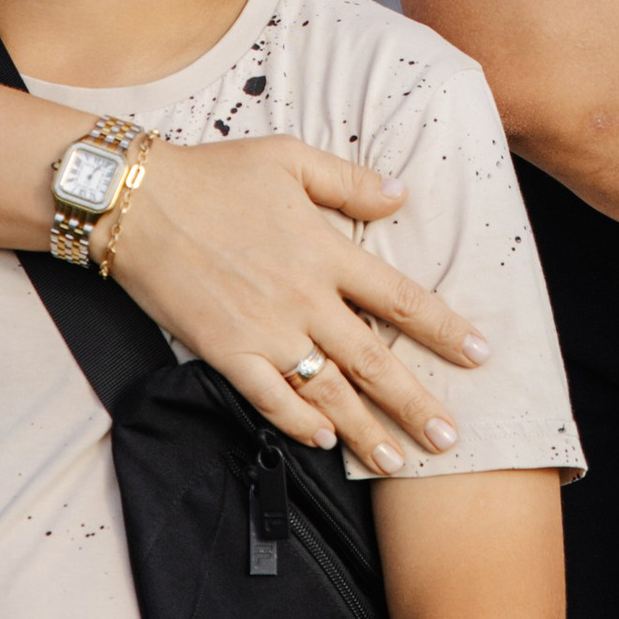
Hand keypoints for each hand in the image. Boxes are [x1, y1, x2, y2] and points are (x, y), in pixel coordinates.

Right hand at [106, 132, 489, 472]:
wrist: (138, 202)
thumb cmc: (215, 174)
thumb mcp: (289, 157)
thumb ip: (349, 181)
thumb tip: (401, 194)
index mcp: (324, 251)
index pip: (398, 298)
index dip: (443, 328)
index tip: (479, 354)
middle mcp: (303, 299)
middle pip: (373, 360)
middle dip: (416, 403)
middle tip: (452, 438)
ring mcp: (264, 330)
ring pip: (328, 391)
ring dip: (367, 430)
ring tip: (399, 461)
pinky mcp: (225, 352)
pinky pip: (269, 398)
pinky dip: (297, 423)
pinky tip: (324, 441)